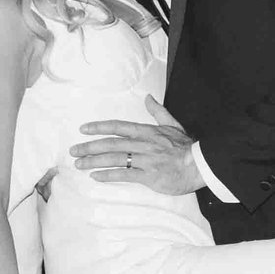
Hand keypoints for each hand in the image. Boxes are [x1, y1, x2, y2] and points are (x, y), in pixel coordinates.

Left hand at [71, 97, 202, 193]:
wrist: (200, 165)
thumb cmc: (186, 148)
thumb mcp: (173, 125)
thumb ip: (158, 112)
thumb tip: (148, 98)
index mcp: (147, 131)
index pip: (118, 127)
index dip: (99, 127)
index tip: (83, 129)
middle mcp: (143, 144)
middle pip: (111, 143)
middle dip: (90, 146)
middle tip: (73, 150)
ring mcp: (145, 160)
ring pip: (114, 158)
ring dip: (94, 161)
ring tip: (79, 164)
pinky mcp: (149, 176)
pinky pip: (124, 174)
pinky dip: (108, 175)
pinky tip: (95, 176)